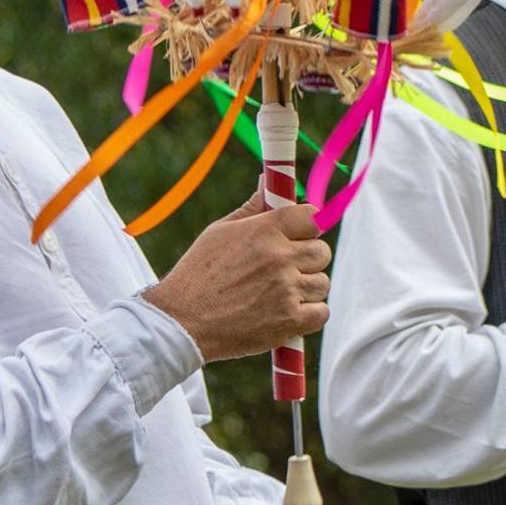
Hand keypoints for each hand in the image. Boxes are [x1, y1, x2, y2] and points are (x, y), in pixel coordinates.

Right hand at [145, 201, 330, 361]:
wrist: (183, 323)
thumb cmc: (198, 274)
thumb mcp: (219, 232)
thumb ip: (251, 208)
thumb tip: (267, 182)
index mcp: (264, 230)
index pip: (311, 216)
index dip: (307, 225)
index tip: (300, 234)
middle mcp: (279, 257)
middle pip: (321, 251)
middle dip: (308, 258)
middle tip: (288, 267)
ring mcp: (287, 290)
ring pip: (322, 283)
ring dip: (307, 288)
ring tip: (281, 293)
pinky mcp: (290, 321)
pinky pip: (321, 312)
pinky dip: (308, 314)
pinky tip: (287, 311)